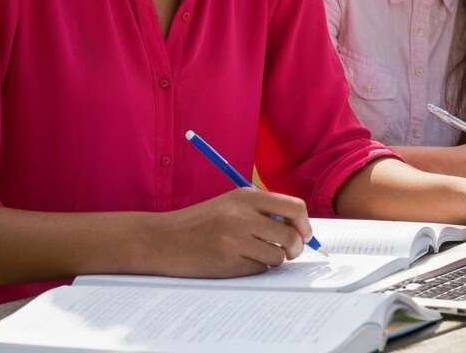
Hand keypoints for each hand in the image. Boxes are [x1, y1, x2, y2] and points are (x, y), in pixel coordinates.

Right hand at [145, 188, 310, 277]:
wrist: (160, 239)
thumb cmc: (199, 222)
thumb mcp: (230, 204)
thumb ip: (262, 210)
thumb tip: (300, 228)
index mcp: (246, 197)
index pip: (294, 208)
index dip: (304, 224)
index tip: (304, 233)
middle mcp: (242, 216)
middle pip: (291, 236)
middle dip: (295, 247)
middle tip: (289, 251)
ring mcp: (235, 240)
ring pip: (277, 256)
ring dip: (273, 259)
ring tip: (256, 254)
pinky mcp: (227, 262)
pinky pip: (259, 269)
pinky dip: (255, 268)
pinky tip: (238, 261)